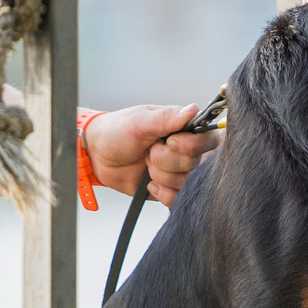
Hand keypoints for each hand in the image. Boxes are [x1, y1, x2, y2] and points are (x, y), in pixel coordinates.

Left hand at [84, 103, 223, 204]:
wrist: (98, 155)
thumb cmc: (118, 131)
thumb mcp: (139, 121)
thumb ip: (167, 118)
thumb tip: (193, 109)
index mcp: (184, 128)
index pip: (209, 139)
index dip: (191, 145)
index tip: (168, 142)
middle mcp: (186, 150)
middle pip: (194, 163)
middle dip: (165, 161)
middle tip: (148, 151)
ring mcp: (178, 170)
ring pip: (185, 182)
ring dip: (160, 176)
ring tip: (145, 164)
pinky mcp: (170, 188)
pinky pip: (177, 198)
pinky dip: (161, 192)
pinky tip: (147, 183)